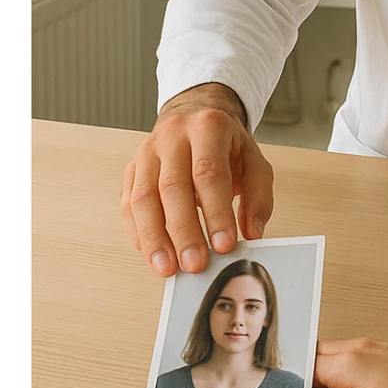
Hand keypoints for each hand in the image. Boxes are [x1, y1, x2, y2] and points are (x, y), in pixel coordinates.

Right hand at [120, 84, 273, 276]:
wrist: (195, 119)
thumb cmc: (226, 147)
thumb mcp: (254, 163)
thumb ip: (258, 197)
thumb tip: (252, 232)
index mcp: (208, 127)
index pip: (209, 172)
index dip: (216, 212)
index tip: (224, 244)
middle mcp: (172, 136)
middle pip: (172, 187)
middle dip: (184, 231)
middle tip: (195, 263)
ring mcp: (147, 153)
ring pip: (143, 198)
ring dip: (155, 238)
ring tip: (168, 267)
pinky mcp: (131, 171)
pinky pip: (128, 205)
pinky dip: (139, 232)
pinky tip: (152, 253)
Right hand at [277, 339, 387, 387]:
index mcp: (351, 363)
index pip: (298, 371)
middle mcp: (358, 349)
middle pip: (308, 362)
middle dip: (290, 383)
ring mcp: (372, 350)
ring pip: (326, 360)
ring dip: (310, 380)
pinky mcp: (384, 356)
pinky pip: (344, 362)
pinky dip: (330, 377)